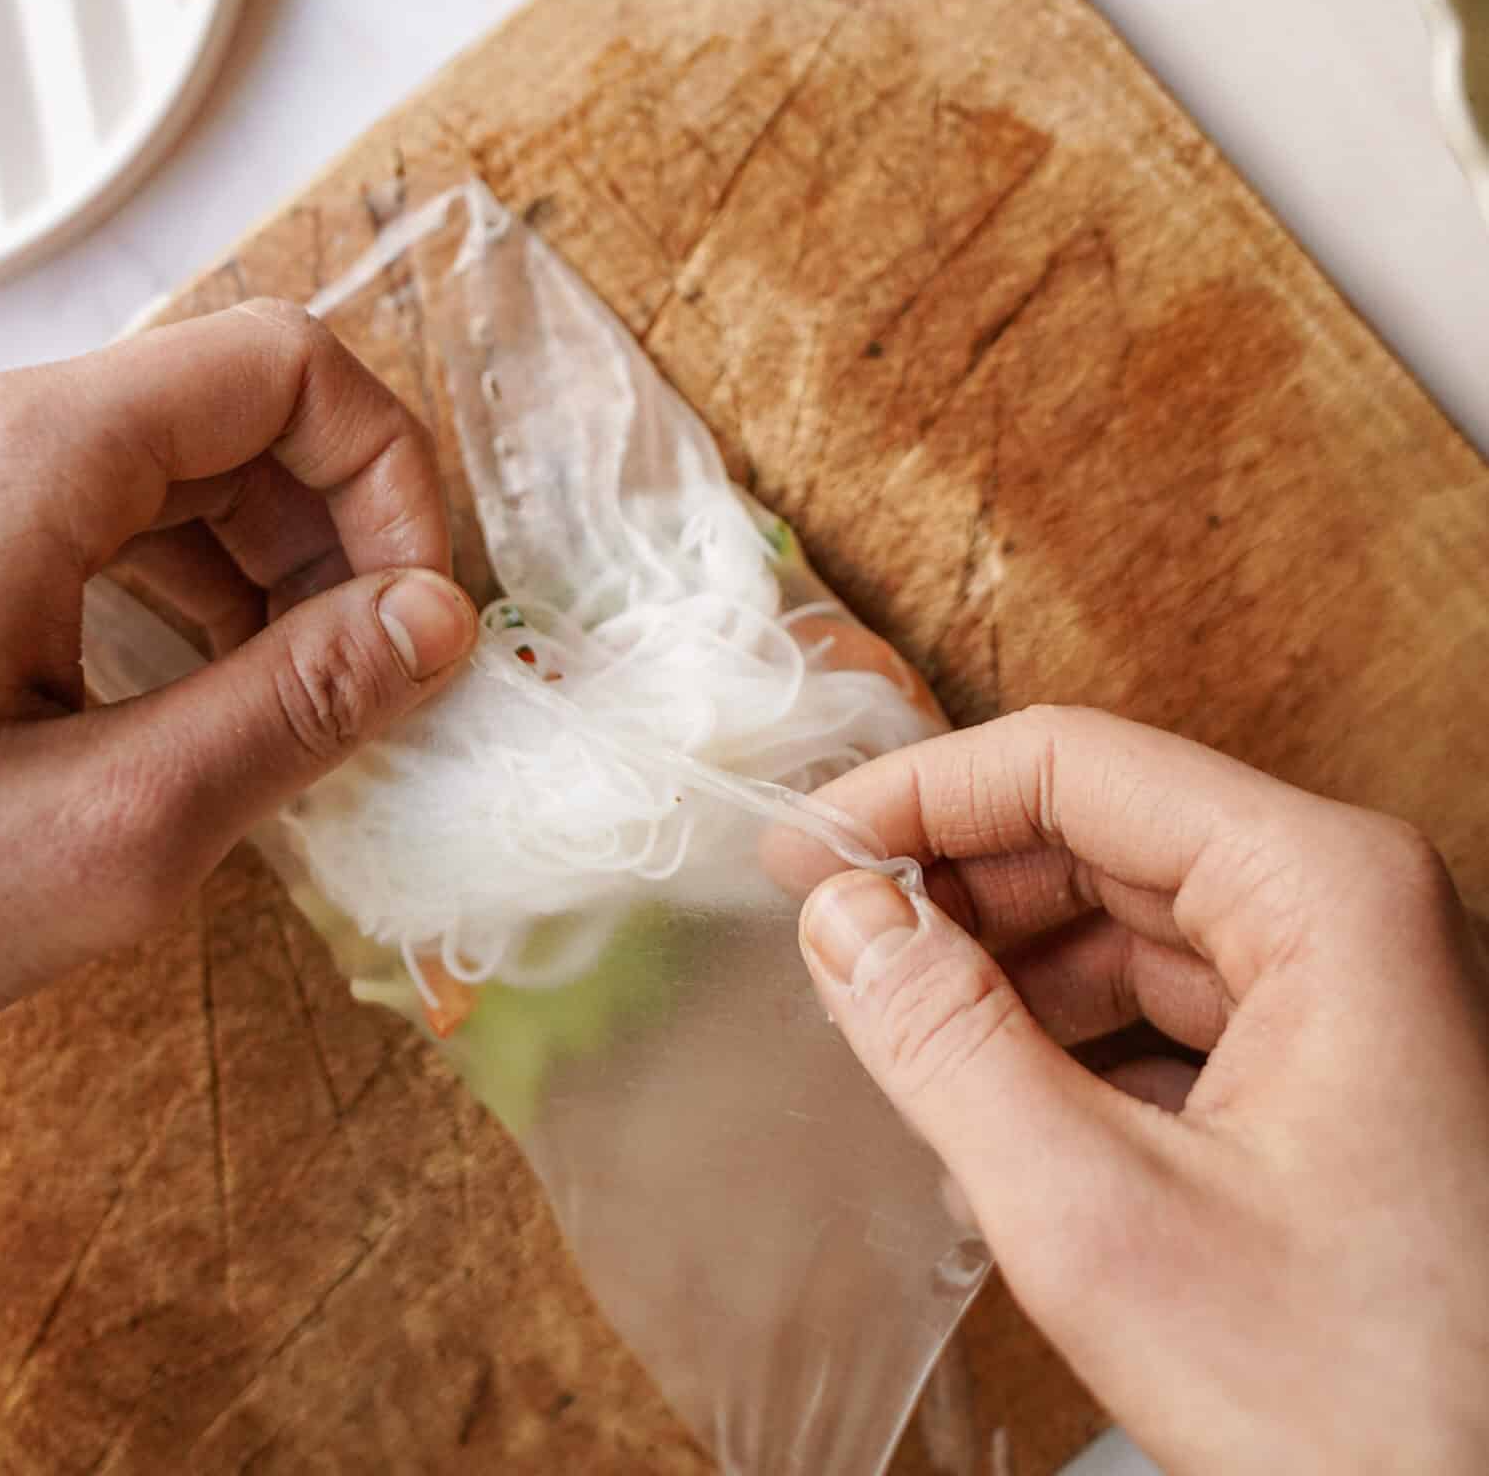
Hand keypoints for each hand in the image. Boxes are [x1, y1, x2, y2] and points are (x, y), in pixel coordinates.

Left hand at [0, 301, 476, 1087]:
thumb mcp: (103, 835)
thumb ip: (294, 712)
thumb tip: (437, 624)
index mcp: (25, 457)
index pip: (282, 363)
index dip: (388, 474)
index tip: (420, 614)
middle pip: (231, 409)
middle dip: (336, 534)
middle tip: (378, 683)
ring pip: (172, 469)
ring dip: (269, 573)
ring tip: (303, 712)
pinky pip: (98, 525)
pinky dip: (184, 598)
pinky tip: (207, 708)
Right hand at [796, 706, 1488, 1475]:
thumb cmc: (1374, 1409)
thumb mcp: (1105, 1222)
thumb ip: (950, 1046)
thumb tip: (843, 920)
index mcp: (1326, 893)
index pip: (1078, 767)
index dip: (923, 797)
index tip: (803, 849)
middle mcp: (1356, 914)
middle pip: (1107, 838)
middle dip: (959, 893)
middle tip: (827, 941)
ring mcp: (1362, 998)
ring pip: (1139, 928)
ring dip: (1008, 979)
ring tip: (896, 1040)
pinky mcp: (1351, 1081)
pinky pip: (1183, 1015)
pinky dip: (1078, 1051)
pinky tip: (994, 1121)